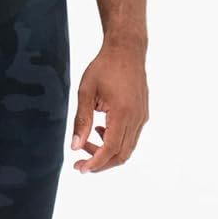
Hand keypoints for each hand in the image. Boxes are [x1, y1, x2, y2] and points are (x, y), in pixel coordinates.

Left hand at [70, 41, 147, 172]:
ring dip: (107, 152)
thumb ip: (81, 120)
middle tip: (80, 163)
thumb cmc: (104, 67)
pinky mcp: (142, 114)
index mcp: (123, 112)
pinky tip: (100, 130)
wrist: (126, 50)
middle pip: (121, 154)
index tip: (80, 168)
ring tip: (87, 142)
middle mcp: (137, 118)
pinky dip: (115, 142)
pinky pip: (131, 137)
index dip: (95, 163)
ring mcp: (142, 117)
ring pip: (127, 148)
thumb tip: (75, 146)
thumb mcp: (86, 92)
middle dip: (101, 163)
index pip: (111, 148)